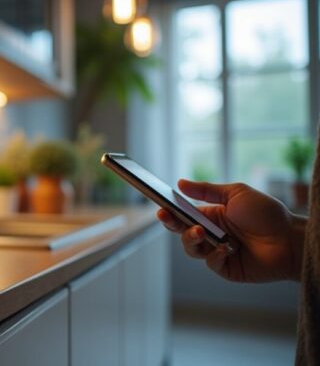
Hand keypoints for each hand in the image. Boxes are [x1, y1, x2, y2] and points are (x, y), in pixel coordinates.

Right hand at [157, 179, 304, 282]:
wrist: (291, 238)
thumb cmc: (267, 214)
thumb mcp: (236, 194)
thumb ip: (206, 190)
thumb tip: (180, 183)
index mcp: (211, 216)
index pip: (183, 215)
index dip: (170, 213)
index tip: (161, 208)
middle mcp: (211, 234)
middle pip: (182, 232)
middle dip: (172, 225)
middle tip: (168, 218)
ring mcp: (217, 252)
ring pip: (192, 249)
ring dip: (191, 240)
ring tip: (201, 233)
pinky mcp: (226, 268)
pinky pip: (211, 263)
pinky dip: (214, 256)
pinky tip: (226, 248)